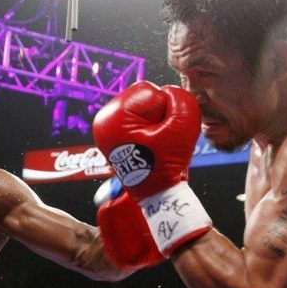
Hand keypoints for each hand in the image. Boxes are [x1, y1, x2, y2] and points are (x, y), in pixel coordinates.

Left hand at [93, 81, 211, 255]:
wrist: (157, 196)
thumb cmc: (166, 165)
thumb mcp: (182, 128)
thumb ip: (182, 100)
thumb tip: (170, 93)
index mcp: (111, 117)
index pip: (150, 91)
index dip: (165, 110)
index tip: (160, 136)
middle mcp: (103, 120)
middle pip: (145, 97)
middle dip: (159, 115)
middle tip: (158, 142)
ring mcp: (108, 128)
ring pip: (145, 107)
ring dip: (157, 122)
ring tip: (155, 145)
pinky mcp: (116, 134)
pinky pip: (141, 118)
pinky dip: (151, 128)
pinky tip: (151, 146)